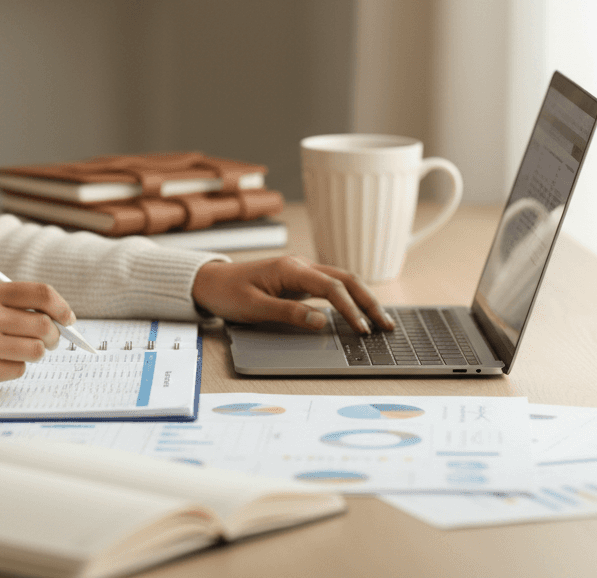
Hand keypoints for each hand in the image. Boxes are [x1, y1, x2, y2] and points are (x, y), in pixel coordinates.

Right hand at [0, 281, 72, 392]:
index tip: (68, 318)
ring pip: (35, 351)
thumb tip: (52, 317)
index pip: (41, 294)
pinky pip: (16, 371)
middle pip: (44, 326)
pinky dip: (12, 368)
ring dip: (32, 353)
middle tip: (50, 341)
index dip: (62, 307)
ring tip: (13, 351)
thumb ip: (5, 303)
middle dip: (54, 336)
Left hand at [191, 257, 392, 333]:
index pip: (332, 287)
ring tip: (381, 321)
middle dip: (369, 301)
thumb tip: (322, 322)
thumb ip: (288, 314)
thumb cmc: (227, 292)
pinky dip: (349, 299)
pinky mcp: (299, 282)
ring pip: (342, 281)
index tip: (362, 329)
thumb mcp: (253, 308)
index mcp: (291, 269)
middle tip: (386, 325)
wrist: (210, 281)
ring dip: (363, 299)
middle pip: (346, 279)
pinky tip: (359, 314)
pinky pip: (331, 288)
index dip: (350, 309)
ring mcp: (301, 273)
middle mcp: (301, 266)